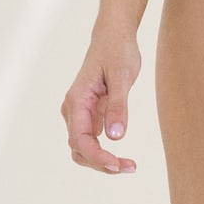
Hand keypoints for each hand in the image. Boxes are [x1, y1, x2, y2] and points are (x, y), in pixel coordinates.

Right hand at [61, 34, 141, 172]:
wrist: (114, 35)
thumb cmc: (117, 51)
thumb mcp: (122, 75)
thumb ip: (118, 105)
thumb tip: (116, 137)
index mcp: (77, 100)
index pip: (80, 139)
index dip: (97, 156)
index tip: (117, 165)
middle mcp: (74, 109)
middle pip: (79, 149)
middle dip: (101, 163)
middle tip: (130, 167)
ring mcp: (80, 113)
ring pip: (84, 148)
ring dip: (102, 161)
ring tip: (128, 166)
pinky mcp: (90, 113)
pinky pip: (92, 140)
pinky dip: (104, 152)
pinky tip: (123, 157)